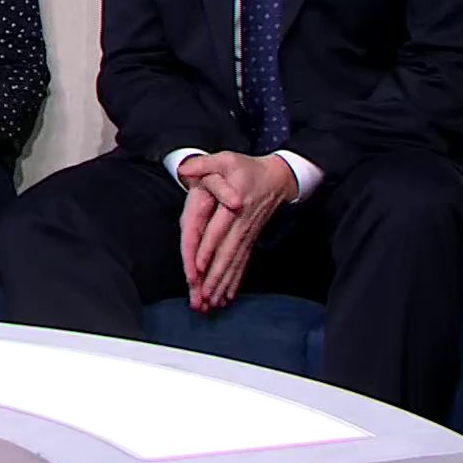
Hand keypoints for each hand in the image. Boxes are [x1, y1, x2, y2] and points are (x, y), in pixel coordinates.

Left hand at [178, 151, 298, 310]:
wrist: (278, 178)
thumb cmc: (246, 168)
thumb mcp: (225, 159)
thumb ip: (204, 164)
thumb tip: (185, 169)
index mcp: (233, 205)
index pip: (217, 231)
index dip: (208, 250)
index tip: (198, 269)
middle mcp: (240, 224)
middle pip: (225, 254)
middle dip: (213, 278)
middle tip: (201, 297)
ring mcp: (247, 234)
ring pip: (234, 263)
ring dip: (222, 285)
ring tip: (211, 304)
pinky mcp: (250, 240)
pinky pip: (242, 264)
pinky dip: (235, 282)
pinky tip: (227, 298)